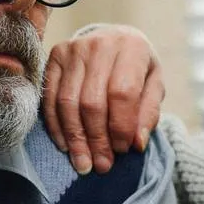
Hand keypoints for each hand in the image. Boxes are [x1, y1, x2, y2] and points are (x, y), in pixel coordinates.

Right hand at [43, 24, 163, 174]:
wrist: (114, 38)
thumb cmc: (137, 67)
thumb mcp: (154, 84)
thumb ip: (148, 112)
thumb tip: (137, 144)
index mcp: (132, 47)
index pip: (122, 93)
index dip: (120, 127)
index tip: (122, 150)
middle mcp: (100, 44)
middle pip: (92, 101)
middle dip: (97, 139)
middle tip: (102, 165)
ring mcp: (74, 48)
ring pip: (68, 102)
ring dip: (75, 138)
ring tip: (84, 163)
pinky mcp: (55, 56)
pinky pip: (50, 97)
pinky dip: (56, 126)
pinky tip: (66, 146)